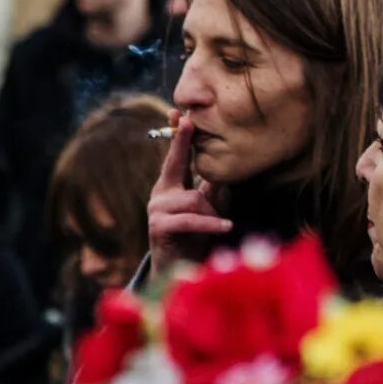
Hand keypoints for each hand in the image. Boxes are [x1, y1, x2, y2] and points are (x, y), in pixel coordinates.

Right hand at [147, 111, 231, 267]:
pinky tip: (226, 226)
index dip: (177, 135)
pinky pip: (190, 219)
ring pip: (194, 198)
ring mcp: (156, 209)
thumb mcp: (207, 212)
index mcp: (171, 187)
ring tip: (219, 226)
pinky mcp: (158, 226)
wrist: (179, 271)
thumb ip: (212, 192)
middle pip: (175, 164)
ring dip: (212, 214)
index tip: (178, 112)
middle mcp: (160, 193)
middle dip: (182, 141)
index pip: (175, 157)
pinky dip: (210, 224)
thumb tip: (222, 172)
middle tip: (190, 120)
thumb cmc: (194, 239)